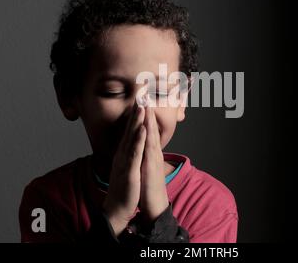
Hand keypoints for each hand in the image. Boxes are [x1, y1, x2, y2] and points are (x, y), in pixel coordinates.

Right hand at [102, 101, 145, 236]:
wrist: (117, 206)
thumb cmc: (125, 186)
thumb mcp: (127, 166)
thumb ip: (129, 153)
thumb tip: (132, 143)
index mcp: (124, 152)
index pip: (130, 129)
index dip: (135, 114)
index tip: (140, 99)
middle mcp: (122, 153)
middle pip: (129, 129)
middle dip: (136, 111)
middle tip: (140, 94)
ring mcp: (125, 161)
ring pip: (132, 138)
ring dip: (137, 122)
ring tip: (142, 106)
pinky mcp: (129, 170)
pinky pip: (135, 153)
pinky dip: (139, 140)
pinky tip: (143, 130)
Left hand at [139, 103, 169, 222]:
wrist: (155, 205)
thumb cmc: (150, 188)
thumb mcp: (147, 167)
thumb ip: (146, 156)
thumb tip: (143, 146)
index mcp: (151, 152)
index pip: (148, 129)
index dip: (145, 114)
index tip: (142, 99)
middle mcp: (154, 152)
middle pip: (152, 127)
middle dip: (148, 110)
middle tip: (146, 92)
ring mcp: (154, 158)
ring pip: (152, 134)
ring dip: (150, 118)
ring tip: (147, 103)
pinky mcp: (152, 166)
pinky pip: (150, 148)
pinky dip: (149, 136)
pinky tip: (147, 126)